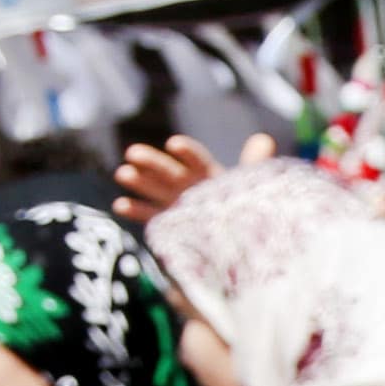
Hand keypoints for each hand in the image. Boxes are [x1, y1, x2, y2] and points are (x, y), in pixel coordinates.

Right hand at [114, 132, 272, 222]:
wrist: (241, 246)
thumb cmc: (247, 212)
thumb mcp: (251, 188)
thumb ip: (254, 165)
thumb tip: (264, 139)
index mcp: (210, 175)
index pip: (198, 161)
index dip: (187, 153)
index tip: (175, 145)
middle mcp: (190, 186)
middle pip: (170, 172)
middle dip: (152, 163)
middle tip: (132, 153)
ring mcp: (177, 204)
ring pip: (156, 191)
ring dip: (139, 182)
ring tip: (123, 174)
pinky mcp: (170, 222)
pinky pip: (151, 216)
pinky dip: (136, 211)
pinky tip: (120, 204)